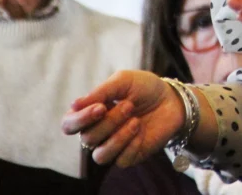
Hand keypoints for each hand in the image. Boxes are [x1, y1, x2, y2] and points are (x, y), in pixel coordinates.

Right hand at [61, 70, 183, 167]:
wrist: (172, 99)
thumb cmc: (144, 88)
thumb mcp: (124, 81)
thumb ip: (100, 92)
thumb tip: (74, 105)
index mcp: (90, 114)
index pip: (69, 124)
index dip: (80, 119)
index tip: (101, 107)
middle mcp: (98, 132)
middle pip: (87, 139)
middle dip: (109, 121)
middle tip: (129, 105)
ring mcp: (113, 146)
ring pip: (100, 155)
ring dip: (118, 137)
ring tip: (135, 120)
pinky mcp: (129, 156)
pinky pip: (121, 161)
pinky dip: (132, 145)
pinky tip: (141, 131)